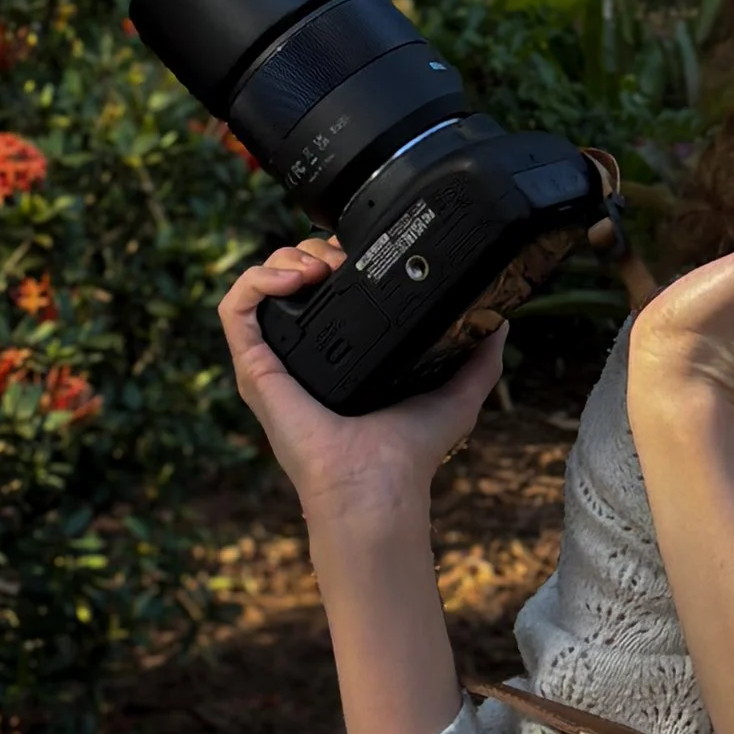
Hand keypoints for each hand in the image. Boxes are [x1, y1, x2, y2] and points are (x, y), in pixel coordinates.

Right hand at [220, 240, 505, 523]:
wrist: (379, 484)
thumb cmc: (408, 453)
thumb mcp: (456, 394)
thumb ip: (479, 358)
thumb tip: (501, 322)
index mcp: (337, 355)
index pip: (323, 289)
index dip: (336, 258)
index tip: (362, 251)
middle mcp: (300, 354)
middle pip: (287, 277)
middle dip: (312, 250)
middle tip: (343, 257)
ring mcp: (273, 360)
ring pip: (257, 285)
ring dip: (283, 258)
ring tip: (319, 266)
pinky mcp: (253, 368)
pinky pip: (232, 310)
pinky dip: (256, 281)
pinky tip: (294, 279)